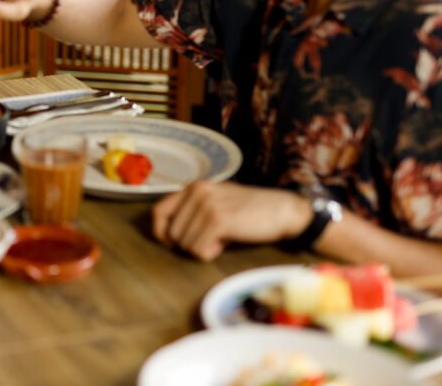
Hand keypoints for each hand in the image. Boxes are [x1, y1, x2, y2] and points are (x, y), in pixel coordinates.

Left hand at [151, 181, 312, 260]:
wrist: (283, 211)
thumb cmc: (250, 212)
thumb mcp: (217, 203)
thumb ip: (193, 212)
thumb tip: (167, 235)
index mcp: (194, 187)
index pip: (158, 211)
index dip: (161, 232)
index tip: (173, 244)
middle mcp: (196, 191)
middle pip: (172, 234)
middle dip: (189, 244)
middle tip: (212, 240)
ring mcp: (207, 205)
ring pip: (185, 244)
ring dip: (202, 249)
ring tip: (222, 239)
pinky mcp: (218, 220)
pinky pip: (199, 250)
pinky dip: (210, 253)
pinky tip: (225, 243)